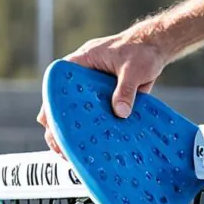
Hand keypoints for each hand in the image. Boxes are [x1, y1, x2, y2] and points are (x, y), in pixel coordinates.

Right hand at [38, 27, 167, 156]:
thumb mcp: (133, 68)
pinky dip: (96, 131)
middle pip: (64, 103)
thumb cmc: (142, 50)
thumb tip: (120, 113)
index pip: (58, 84)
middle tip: (58, 147)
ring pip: (79, 113)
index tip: (46, 123)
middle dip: (59, 125)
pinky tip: (95, 148)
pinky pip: (98, 117)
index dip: (50, 104)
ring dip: (76, 131)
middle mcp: (83, 78)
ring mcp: (94, 91)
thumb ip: (125, 89)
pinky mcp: (108, 100)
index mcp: (82, 63)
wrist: (157, 49)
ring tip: (70, 154)